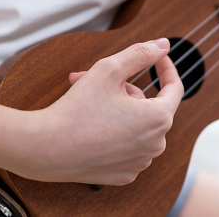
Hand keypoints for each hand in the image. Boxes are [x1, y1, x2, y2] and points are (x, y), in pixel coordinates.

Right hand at [5, 38, 183, 184]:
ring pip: (137, 124)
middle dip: (125, 88)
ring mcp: (140, 162)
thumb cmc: (76, 109)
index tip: (156, 57)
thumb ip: (140, 53)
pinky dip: (114, 132)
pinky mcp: (124, 174)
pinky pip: (128, 145)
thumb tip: (163, 45)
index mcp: (159, 119)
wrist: (44, 149)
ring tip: (87, 101)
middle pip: (148, 105)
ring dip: (118, 109)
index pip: (175, 88)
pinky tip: (90, 127)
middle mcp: (156, 144)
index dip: (165, 68)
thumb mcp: (110, 69)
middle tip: (92, 78)